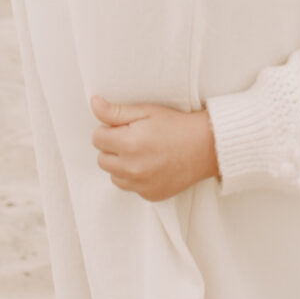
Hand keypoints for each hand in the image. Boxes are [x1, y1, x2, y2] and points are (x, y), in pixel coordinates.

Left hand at [91, 97, 219, 200]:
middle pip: (102, 159)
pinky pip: (130, 187)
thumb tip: (94, 103)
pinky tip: (150, 165)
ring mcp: (141, 185)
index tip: (124, 127)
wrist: (205, 147)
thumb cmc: (176, 125)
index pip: (97, 138)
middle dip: (112, 147)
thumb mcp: (146, 111)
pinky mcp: (150, 195)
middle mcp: (132, 169)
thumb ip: (115, 111)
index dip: (108, 129)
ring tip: (142, 152)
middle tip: (134, 138)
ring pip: (114, 175)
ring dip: (121, 164)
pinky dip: (134, 177)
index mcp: (129, 145)